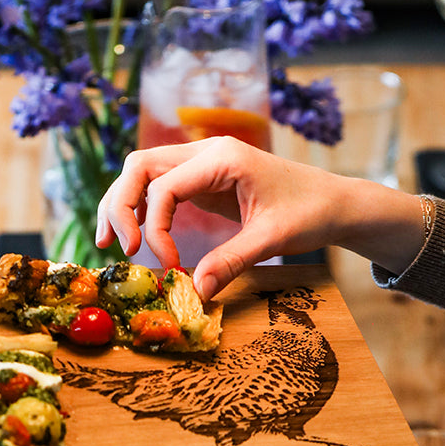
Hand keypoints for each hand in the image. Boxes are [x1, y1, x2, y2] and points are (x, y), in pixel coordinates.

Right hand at [96, 137, 425, 298]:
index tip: (170, 267)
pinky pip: (157, 187)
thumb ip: (231, 262)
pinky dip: (140, 208)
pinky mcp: (201, 179)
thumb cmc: (310, 212)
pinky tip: (133, 235)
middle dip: (122, 207)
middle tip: (121, 250)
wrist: (334, 201)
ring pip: (142, 173)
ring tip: (110, 243)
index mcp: (222, 158)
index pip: (163, 186)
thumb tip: (197, 293)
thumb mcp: (272, 239)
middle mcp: (205, 152)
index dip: (155, 229)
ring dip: (122, 205)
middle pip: (139, 168)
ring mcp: (201, 162)